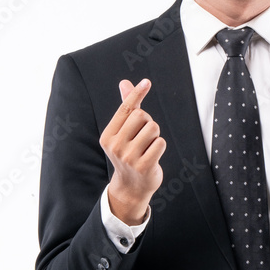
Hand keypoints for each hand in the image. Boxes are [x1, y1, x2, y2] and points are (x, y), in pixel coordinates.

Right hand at [99, 78, 165, 223]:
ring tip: (148, 146)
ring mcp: (129, 157)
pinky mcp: (143, 166)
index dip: (136, 94)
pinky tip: (153, 155)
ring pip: (153, 128)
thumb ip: (126, 108)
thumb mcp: (123, 132)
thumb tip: (125, 82)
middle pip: (142, 116)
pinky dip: (160, 146)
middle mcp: (116, 146)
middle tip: (144, 136)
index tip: (146, 82)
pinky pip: (160, 143)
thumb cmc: (129, 154)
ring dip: (155, 135)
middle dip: (148, 122)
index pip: (125, 109)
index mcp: (108, 136)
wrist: (131, 186)